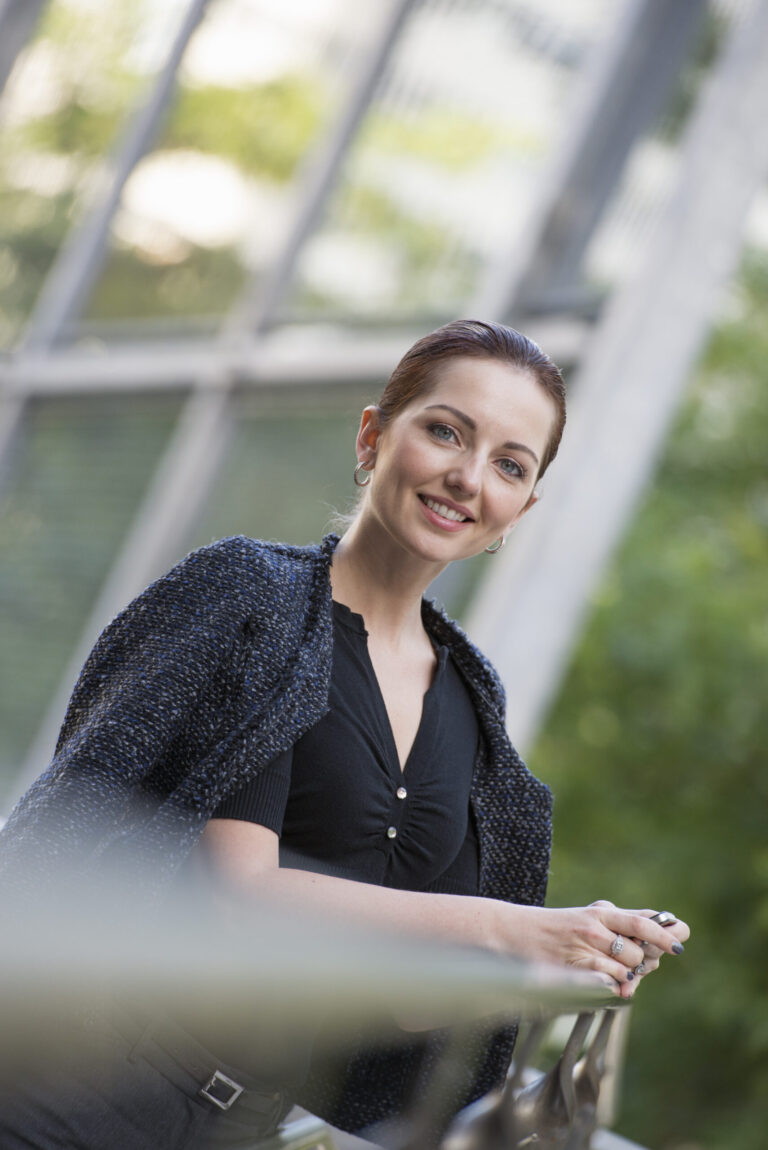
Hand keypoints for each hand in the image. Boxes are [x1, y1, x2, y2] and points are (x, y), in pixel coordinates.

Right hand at [495, 900, 689, 998]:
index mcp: (600, 912)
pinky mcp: (574, 966)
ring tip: (616, 977)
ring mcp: (584, 946)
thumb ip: (618, 924)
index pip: (641, 921)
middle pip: (639, 952)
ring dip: (628, 979)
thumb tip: (657, 937)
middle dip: (645, 964)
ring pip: (626, 969)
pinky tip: (607, 985)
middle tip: (641, 968)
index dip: (665, 932)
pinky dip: (613, 987)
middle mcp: (594, 926)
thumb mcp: (587, 919)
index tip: (682, 940)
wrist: (512, 934)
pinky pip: (608, 982)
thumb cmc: (554, 930)